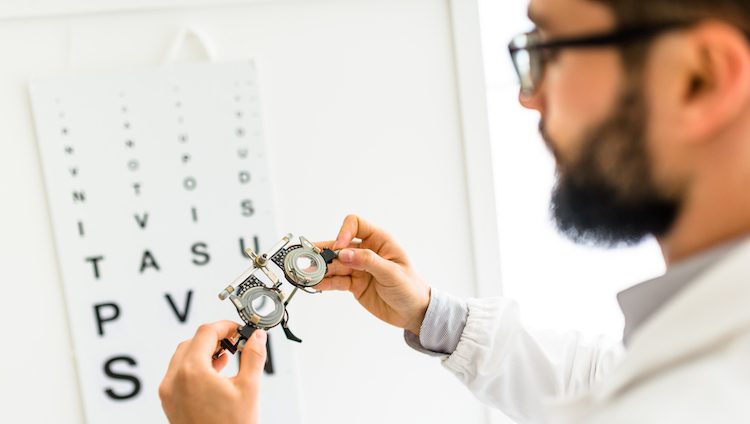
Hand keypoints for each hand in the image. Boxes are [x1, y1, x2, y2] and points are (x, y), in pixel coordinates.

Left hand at [159, 321, 266, 423]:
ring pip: (182, 358)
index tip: (238, 329)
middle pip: (191, 343)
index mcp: (192, 372)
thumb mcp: (249, 388)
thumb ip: (253, 356)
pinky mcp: (169, 403)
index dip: (224, 326)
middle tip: (235, 341)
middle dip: (213, 338)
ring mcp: (169, 393)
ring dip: (203, 352)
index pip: (205, 333)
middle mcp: (174, 380)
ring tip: (226, 357)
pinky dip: (194, 367)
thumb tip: (257, 338)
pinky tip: (214, 373)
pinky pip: (178, 375)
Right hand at [317, 215, 430, 334]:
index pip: (355, 224)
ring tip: (305, 273)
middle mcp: (366, 251)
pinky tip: (314, 284)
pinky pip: (336, 280)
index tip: (339, 248)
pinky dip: (324, 282)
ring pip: (334, 264)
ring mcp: (358, 268)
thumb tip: (344, 253)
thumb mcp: (392, 273)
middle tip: (307, 258)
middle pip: (339, 245)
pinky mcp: (354, 284)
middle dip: (323, 251)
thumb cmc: (410, 288)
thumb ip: (368, 261)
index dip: (344, 232)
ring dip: (320, 268)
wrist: (413, 312)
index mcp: (379, 241)